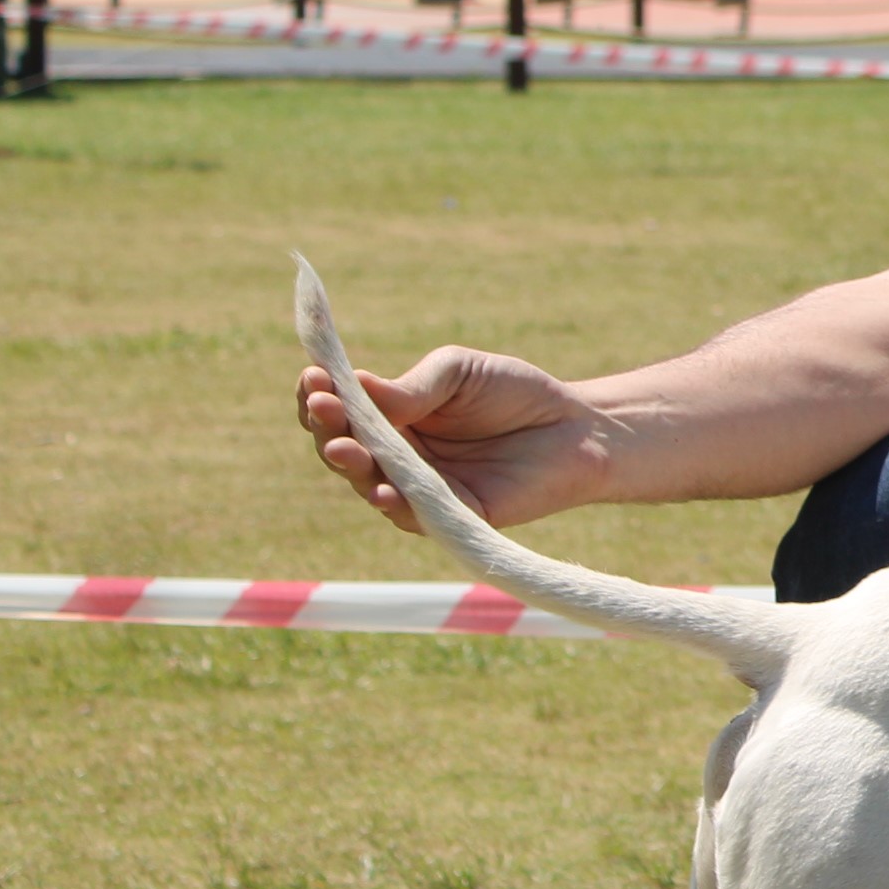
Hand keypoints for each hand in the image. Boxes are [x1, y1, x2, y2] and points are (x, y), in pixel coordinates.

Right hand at [297, 347, 611, 534]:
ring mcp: (420, 488)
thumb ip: (411, 387)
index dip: (319, 396)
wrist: (576, 428)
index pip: (340, 409)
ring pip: (370, 483)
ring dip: (352, 467)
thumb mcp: (457, 372)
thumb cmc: (514, 392)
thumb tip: (356, 387)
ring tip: (343, 448)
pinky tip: (382, 489)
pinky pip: (414, 516)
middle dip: (327, 429)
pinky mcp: (451, 516)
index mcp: (392, 415)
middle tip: (323, 409)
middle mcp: (397, 455)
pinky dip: (394, 504)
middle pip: (343, 448)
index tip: (312, 377)